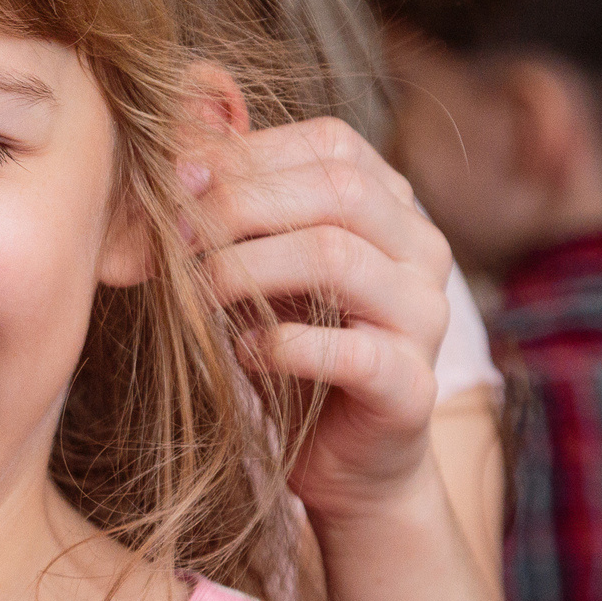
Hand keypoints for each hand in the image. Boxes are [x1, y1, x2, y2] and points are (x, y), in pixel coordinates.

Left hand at [183, 116, 452, 524]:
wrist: (342, 456)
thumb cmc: (292, 343)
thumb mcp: (260, 263)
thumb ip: (236, 209)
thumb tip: (175, 156)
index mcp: (392, 205)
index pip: (331, 145)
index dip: (248, 156)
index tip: (177, 182)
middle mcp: (423, 250)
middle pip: (337, 191)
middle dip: (239, 205)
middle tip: (177, 238)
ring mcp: (426, 317)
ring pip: (338, 257)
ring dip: (248, 269)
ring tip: (200, 293)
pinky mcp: (412, 387)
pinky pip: (347, 351)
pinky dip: (279, 345)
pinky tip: (242, 351)